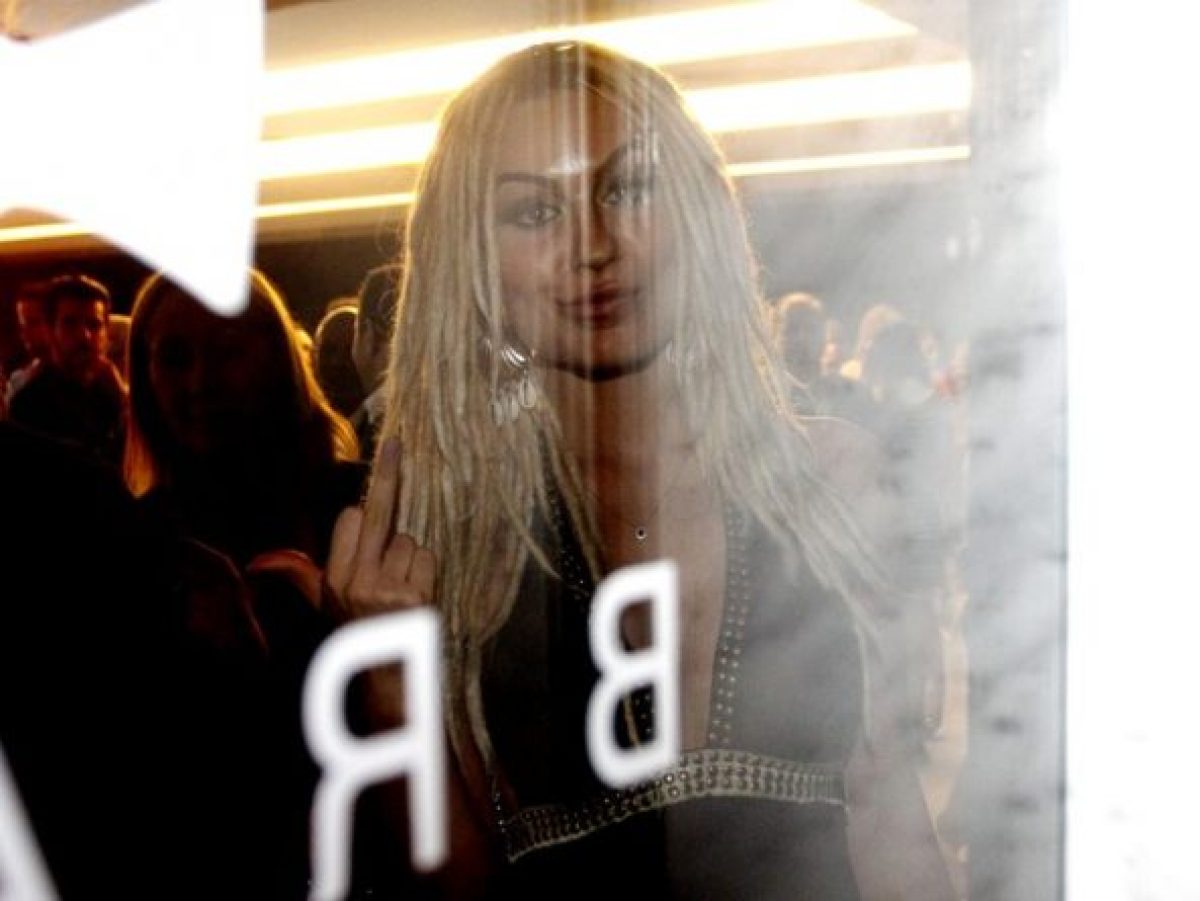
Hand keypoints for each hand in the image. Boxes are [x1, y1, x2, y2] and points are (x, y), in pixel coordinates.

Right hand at [252, 440, 435, 621]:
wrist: (386, 678)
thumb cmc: (356, 636)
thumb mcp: (323, 607)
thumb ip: (300, 577)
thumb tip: (256, 565)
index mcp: (333, 579)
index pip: (351, 519)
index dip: (363, 513)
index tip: (370, 490)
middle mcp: (356, 583)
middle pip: (377, 515)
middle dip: (387, 475)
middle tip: (396, 442)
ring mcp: (387, 591)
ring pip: (408, 541)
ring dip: (408, 558)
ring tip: (400, 587)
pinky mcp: (417, 598)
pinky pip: (426, 557)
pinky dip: (425, 570)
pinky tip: (416, 593)